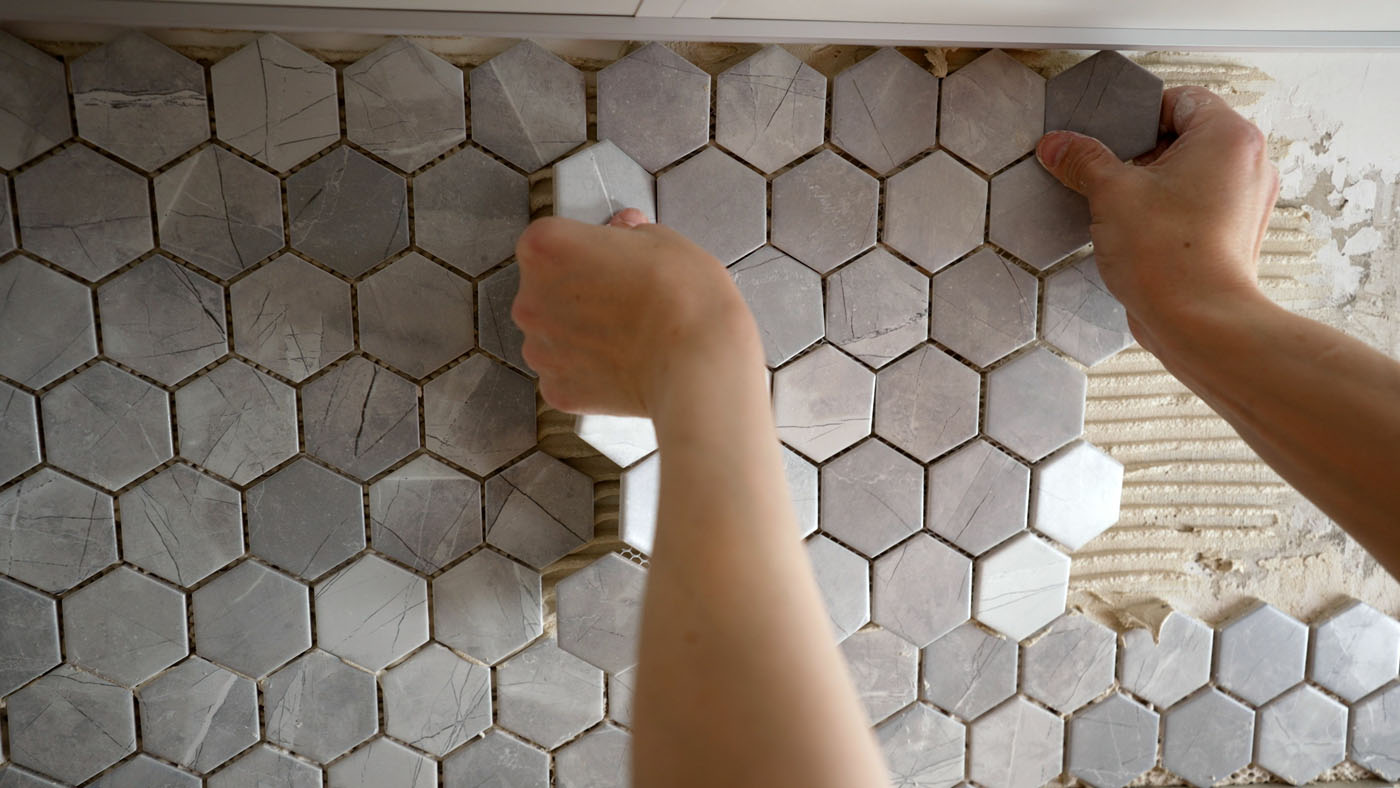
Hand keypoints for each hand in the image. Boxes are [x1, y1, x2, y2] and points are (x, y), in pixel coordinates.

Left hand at [512, 208, 761, 417]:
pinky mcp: (555, 389)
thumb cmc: (683, 299)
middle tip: (621, 298)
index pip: (547, 241)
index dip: (581, 250)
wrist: (697, 363)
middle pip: (544, 289)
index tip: (605, 260)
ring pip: (553, 334)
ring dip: (578, 333)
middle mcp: (529, 298)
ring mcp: (538, 348)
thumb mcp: (663, 240)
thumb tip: (624, 232)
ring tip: (625, 334)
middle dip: (575, 292)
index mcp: (546, 247)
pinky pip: (565, 373)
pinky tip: (621, 363)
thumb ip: (629, 233)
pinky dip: (587, 370)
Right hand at [1036, 86, 1280, 346]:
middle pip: (1187, 136)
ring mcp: (1246, 201)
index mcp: (1228, 136)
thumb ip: (1083, 160)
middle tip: (1107, 171)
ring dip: (1154, 183)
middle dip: (1141, 152)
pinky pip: (1199, 205)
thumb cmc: (1170, 256)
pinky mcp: (1234, 234)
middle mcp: (1248, 164)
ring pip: (1192, 173)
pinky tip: (1139, 230)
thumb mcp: (1111, 194)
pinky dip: (1169, 210)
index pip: (1181, 98)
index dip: (1137, 113)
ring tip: (1121, 206)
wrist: (1198, 322)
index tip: (1107, 134)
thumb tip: (1060, 145)